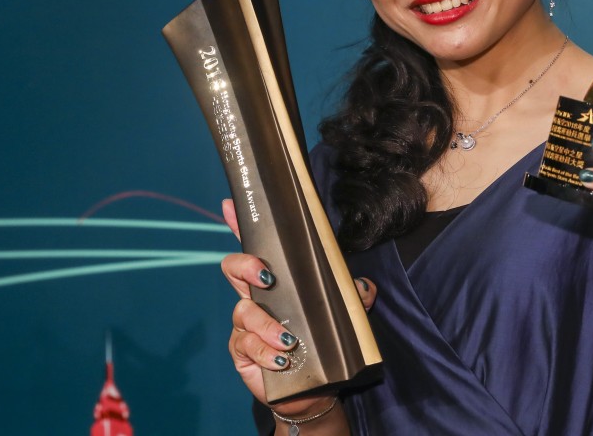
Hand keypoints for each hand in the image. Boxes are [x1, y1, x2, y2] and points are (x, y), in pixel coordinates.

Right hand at [220, 199, 376, 415]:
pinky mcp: (242, 350)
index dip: (239, 225)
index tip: (229, 205)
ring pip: (243, 312)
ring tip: (290, 341)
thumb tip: (363, 286)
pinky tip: (283, 361)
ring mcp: (246, 324)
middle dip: (246, 266)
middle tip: (268, 278)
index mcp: (278, 281)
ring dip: (267, 326)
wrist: (314, 386)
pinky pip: (247, 345)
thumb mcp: (343, 315)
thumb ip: (354, 297)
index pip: (256, 247)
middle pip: (234, 268)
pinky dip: (266, 352)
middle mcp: (256, 297)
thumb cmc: (322, 341)